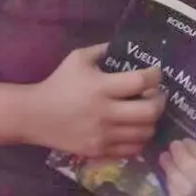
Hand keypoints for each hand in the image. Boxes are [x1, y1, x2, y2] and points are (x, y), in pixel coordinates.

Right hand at [21, 43, 165, 158]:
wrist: (34, 115)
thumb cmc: (58, 83)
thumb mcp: (79, 58)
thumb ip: (104, 49)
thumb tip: (127, 45)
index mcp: (101, 87)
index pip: (141, 81)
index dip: (155, 75)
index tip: (155, 73)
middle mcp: (105, 113)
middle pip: (150, 111)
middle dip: (160, 101)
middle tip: (156, 95)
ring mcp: (103, 135)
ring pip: (145, 133)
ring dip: (151, 121)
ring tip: (146, 112)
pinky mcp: (99, 151)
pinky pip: (132, 149)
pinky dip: (139, 139)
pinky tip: (134, 129)